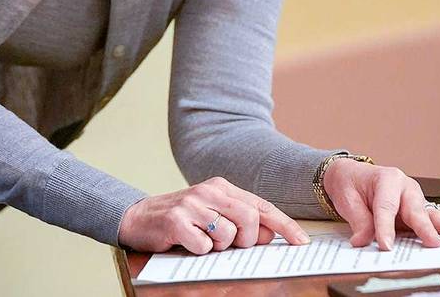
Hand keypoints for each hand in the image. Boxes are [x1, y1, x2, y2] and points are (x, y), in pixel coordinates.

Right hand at [118, 176, 309, 254]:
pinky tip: (187, 242)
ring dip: (220, 246)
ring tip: (203, 240)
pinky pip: (204, 246)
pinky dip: (200, 251)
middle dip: (248, 239)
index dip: (284, 224)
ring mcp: (191, 205)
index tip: (301, 241)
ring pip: (228, 234)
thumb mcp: (213, 217)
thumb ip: (241, 222)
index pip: (261, 205)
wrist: (137, 218)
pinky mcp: (176, 222)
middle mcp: (207, 191)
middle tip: (231, 244)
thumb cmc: (180, 219)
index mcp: (220, 187)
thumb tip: (271, 233)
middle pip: (250, 218)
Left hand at [322, 159, 439, 250]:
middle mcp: (405, 187)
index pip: (386, 207)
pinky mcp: (419, 208)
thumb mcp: (347, 200)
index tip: (385, 245)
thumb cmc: (351, 183)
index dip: (385, 228)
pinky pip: (437, 217)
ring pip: (431, 214)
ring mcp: (414, 198)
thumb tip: (363, 240)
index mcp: (386, 179)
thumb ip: (359, 221)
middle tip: (432, 243)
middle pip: (415, 210)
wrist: (352, 175)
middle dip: (424, 228)